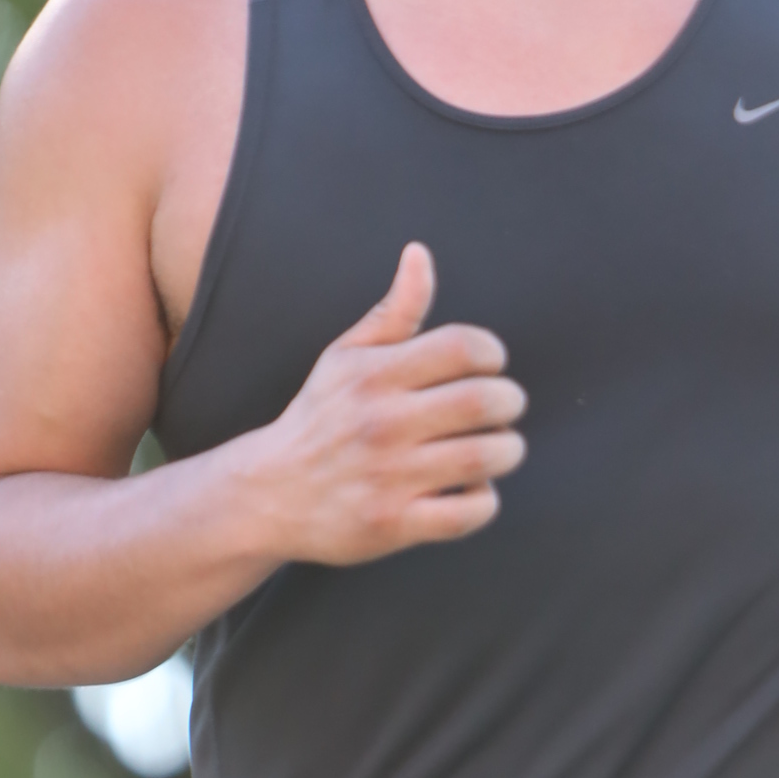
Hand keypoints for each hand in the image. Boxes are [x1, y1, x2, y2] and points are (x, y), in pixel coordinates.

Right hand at [251, 243, 526, 565]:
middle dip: (510, 402)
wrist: (269, 494)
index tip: (488, 368)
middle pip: (484, 401)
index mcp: (373, 374)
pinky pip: (469, 512)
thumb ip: (394, 310)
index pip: (463, 347)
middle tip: (502, 409)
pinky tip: (471, 490)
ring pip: (485, 457)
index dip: (492, 354)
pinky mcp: (393, 524)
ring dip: (506, 450)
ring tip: (496, 448)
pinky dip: (485, 500)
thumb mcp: (345, 356)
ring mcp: (387, 476)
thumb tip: (420, 253)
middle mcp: (380, 423)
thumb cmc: (320, 418)